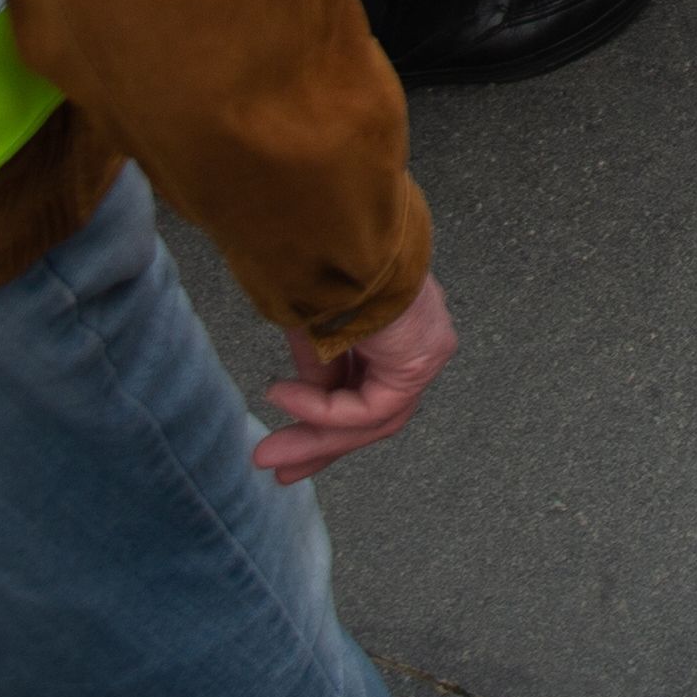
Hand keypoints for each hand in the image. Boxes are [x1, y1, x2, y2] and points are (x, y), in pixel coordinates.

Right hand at [259, 271, 456, 483]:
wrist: (342, 228)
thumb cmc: (323, 255)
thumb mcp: (315, 321)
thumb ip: (319, 364)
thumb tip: (309, 394)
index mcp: (395, 320)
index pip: (365, 383)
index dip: (323, 416)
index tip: (283, 440)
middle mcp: (416, 337)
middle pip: (371, 411)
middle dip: (320, 442)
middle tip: (280, 469)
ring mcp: (424, 350)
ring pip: (371, 417)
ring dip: (318, 438)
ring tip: (272, 454)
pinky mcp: (419, 362)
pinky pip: (369, 407)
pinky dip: (325, 410)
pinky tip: (286, 398)